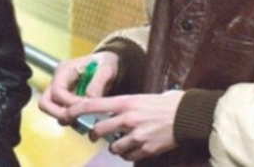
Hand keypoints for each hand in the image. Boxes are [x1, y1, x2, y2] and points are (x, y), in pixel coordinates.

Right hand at [37, 52, 118, 124]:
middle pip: (45, 102)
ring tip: (84, 120)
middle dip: (60, 114)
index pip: (57, 91)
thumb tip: (90, 98)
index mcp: (64, 70)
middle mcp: (57, 81)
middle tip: (78, 119)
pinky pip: (61, 113)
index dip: (70, 103)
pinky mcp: (64, 100)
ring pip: (50, 110)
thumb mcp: (106, 68)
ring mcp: (59, 91)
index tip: (86, 107)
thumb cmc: (104, 63)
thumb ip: (98, 82)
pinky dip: (71, 119)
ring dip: (65, 118)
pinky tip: (86, 119)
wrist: (106, 66)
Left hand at [68, 91, 184, 161]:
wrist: (187, 115)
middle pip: (98, 130)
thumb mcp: (140, 98)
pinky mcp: (146, 149)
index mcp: (125, 102)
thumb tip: (108, 114)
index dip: (75, 110)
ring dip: (113, 146)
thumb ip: (123, 106)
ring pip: (113, 147)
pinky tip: (133, 148)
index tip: (66, 114)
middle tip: (95, 135)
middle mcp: (128, 119)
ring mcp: (136, 135)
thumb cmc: (164, 104)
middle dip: (94, 134)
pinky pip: (128, 156)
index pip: (93, 104)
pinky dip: (128, 154)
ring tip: (120, 142)